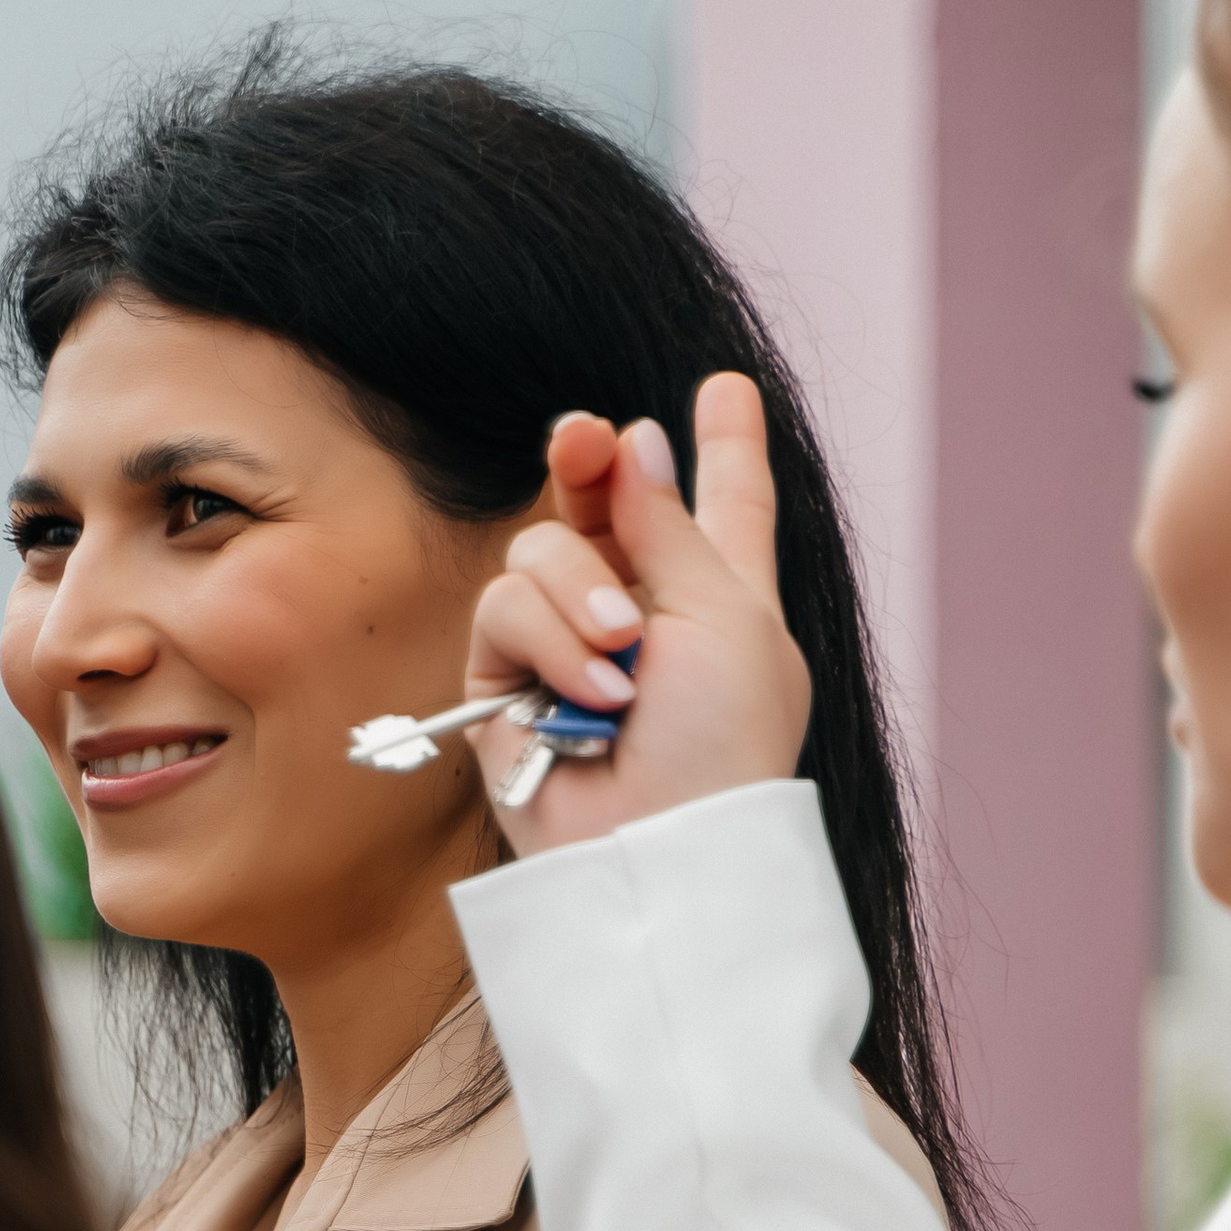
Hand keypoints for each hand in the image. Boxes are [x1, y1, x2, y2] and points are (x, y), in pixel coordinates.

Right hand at [467, 379, 811, 853]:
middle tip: (584, 438)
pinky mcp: (507, 681)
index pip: (725, 505)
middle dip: (589, 462)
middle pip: (603, 501)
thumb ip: (670, 522)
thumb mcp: (724, 610)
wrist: (660, 843)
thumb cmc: (720, 740)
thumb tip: (631, 443)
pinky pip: (503, 607)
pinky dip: (547, 643)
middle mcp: (644, 611)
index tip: (727, 388)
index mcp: (721, 594)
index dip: (727, 446)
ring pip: (541, 548)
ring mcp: (569, 644)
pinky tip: (589, 696)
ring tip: (621, 659)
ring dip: (580, 593)